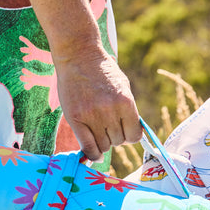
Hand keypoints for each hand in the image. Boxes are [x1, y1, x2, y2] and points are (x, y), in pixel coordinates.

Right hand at [53, 45, 141, 160]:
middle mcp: (110, 110)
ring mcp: (91, 115)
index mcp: (125, 102)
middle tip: (106, 126)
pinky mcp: (75, 118)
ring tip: (97, 130)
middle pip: (118, 142)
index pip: (134, 136)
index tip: (124, 132)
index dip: (129, 137)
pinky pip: (88, 147)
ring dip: (102, 142)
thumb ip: (128, 110)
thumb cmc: (103, 71)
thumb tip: (133, 135)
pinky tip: (94, 153)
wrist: (78, 56)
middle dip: (114, 137)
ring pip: (104, 146)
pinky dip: (92, 154)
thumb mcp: (123, 87)